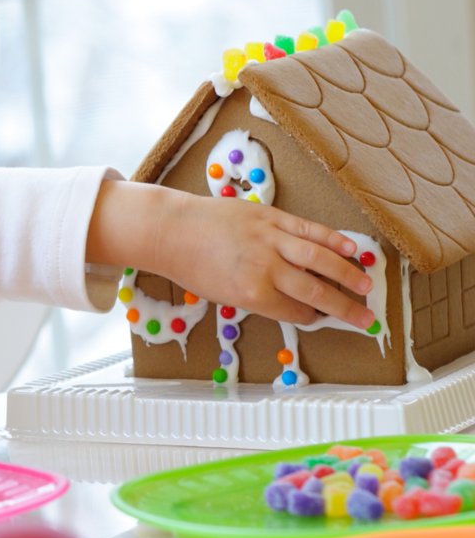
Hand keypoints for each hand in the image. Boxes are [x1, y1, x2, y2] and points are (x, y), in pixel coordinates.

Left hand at [88, 181, 374, 328]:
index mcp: (252, 295)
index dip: (313, 318)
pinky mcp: (270, 217)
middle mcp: (265, 269)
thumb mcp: (223, 295)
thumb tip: (293, 304)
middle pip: (316, 292)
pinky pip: (309, 229)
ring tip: (367, 286)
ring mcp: (270, 240)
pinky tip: (352, 247)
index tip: (326, 320)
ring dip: (348, 273)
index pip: (295, 312)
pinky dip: (333, 238)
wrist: (171, 230)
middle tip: (366, 319)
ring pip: (320, 259)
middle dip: (344, 308)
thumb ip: (260, 298)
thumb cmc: (190, 265)